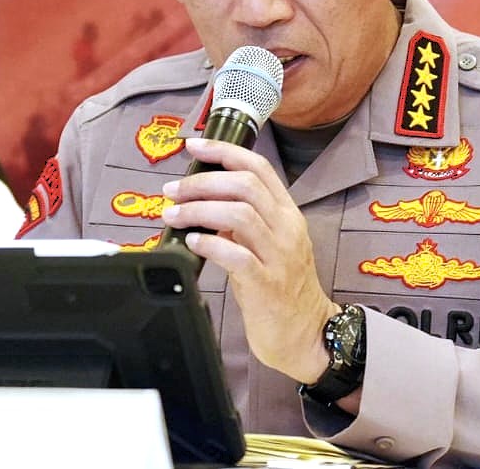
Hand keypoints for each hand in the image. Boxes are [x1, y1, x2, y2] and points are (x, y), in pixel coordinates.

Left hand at [162, 137, 337, 384]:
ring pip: (240, 215)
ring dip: (199, 210)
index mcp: (287, 213)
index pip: (259, 167)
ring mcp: (279, 256)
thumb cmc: (282, 288)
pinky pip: (237, 256)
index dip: (224, 151)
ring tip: (174, 215)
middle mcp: (287, 228)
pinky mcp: (267, 285)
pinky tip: (192, 242)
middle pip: (246, 185)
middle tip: (173, 190)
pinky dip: (210, 244)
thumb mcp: (268, 245)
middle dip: (203, 181)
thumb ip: (242, 222)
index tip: (194, 145)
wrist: (306, 334)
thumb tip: (203, 202)